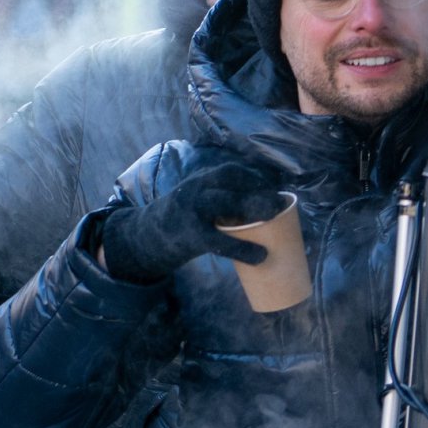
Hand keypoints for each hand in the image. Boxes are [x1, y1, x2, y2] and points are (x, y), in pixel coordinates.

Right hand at [100, 159, 286, 283]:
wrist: (146, 237)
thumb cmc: (183, 219)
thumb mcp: (197, 199)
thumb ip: (221, 198)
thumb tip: (267, 209)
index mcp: (199, 181)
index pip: (230, 171)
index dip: (255, 177)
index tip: (274, 187)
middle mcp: (195, 190)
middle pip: (230, 182)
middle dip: (259, 189)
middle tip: (281, 202)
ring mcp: (192, 211)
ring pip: (225, 204)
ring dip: (254, 208)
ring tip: (275, 217)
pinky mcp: (192, 236)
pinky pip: (220, 242)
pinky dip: (243, 250)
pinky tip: (260, 257)